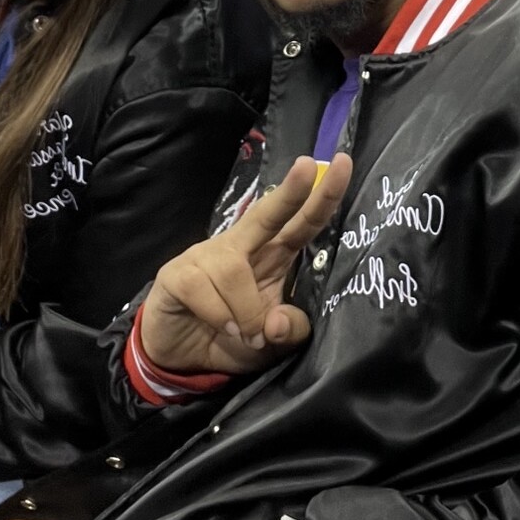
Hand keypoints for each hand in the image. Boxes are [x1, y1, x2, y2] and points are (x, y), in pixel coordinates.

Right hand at [139, 154, 352, 375]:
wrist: (179, 356)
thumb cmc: (233, 340)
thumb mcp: (273, 345)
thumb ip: (288, 333)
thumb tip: (277, 323)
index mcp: (272, 255)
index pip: (301, 222)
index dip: (322, 196)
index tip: (343, 163)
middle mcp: (241, 246)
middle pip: (267, 214)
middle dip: (289, 191)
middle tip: (307, 167)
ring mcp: (205, 256)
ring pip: (234, 270)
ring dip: (246, 311)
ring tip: (246, 335)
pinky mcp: (177, 273)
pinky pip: (203, 288)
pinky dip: (219, 316)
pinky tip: (223, 328)